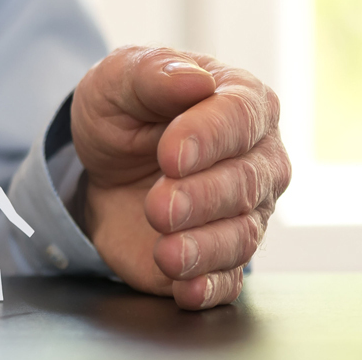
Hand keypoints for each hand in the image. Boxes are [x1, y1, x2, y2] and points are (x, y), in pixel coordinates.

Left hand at [70, 47, 289, 309]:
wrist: (103, 164)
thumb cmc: (124, 112)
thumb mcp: (118, 80)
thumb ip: (152, 72)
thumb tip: (193, 79)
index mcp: (241, 102)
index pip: (241, 117)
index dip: (209, 136)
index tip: (170, 154)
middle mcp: (258, 159)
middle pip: (246, 182)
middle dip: (201, 197)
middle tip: (159, 206)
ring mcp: (246, 211)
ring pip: (242, 235)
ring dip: (204, 247)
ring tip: (166, 252)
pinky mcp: (220, 256)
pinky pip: (228, 280)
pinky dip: (209, 287)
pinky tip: (185, 288)